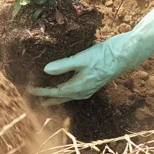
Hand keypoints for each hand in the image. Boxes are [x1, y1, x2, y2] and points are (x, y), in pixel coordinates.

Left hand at [28, 2, 153, 104]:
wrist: (126, 55)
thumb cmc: (105, 55)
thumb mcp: (82, 58)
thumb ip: (64, 65)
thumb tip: (46, 70)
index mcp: (79, 87)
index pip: (54, 92)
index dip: (40, 91)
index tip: (27, 90)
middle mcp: (84, 91)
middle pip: (61, 97)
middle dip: (47, 98)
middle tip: (34, 98)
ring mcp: (90, 88)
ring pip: (69, 95)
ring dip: (57, 95)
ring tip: (46, 95)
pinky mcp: (95, 82)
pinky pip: (76, 91)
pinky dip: (67, 91)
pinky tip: (66, 85)